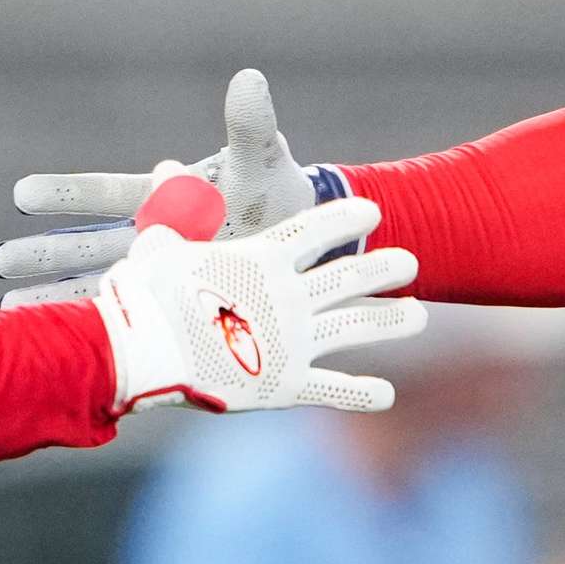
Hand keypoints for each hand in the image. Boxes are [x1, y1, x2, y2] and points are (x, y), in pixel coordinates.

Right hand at [0, 68, 322, 304]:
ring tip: (11, 308)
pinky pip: (131, 316)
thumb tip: (249, 78)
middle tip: (0, 262)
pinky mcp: (174, 303)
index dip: (66, 195)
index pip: (106, 194)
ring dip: (57, 294)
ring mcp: (161, 272)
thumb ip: (248, 128)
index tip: (22, 194)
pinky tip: (61, 342)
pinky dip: (99, 325)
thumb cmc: (278, 194)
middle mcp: (153, 234)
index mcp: (164, 196)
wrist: (310, 241)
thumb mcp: (262, 162)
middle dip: (46, 253)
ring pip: (99, 283)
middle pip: (88, 245)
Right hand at [93, 180, 418, 413]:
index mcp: (262, 259)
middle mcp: (289, 296)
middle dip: (383, 268)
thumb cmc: (147, 295)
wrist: (144, 352)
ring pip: (356, 326)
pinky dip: (361, 393)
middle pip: (350, 276)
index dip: (345, 219)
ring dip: (390, 321)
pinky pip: (334, 389)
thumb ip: (177, 210)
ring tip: (420, 315)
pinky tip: (388, 394)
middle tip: (411, 262)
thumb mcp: (161, 242)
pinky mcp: (287, 384)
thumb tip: (167, 168)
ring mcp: (294, 341)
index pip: (315, 232)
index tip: (372, 211)